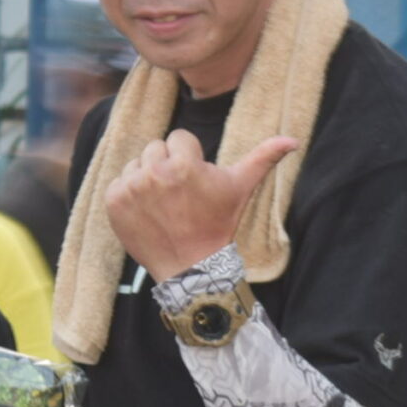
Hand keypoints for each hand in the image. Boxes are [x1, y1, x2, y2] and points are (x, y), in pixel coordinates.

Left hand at [103, 129, 297, 278]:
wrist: (191, 267)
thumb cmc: (218, 223)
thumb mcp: (241, 188)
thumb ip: (263, 158)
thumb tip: (292, 140)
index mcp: (183, 163)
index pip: (179, 139)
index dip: (189, 159)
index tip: (194, 183)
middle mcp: (154, 172)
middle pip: (156, 148)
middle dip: (167, 166)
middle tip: (179, 195)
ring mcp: (131, 188)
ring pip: (136, 164)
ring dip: (147, 178)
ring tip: (163, 203)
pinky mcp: (114, 202)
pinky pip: (119, 182)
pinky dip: (129, 195)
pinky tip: (147, 211)